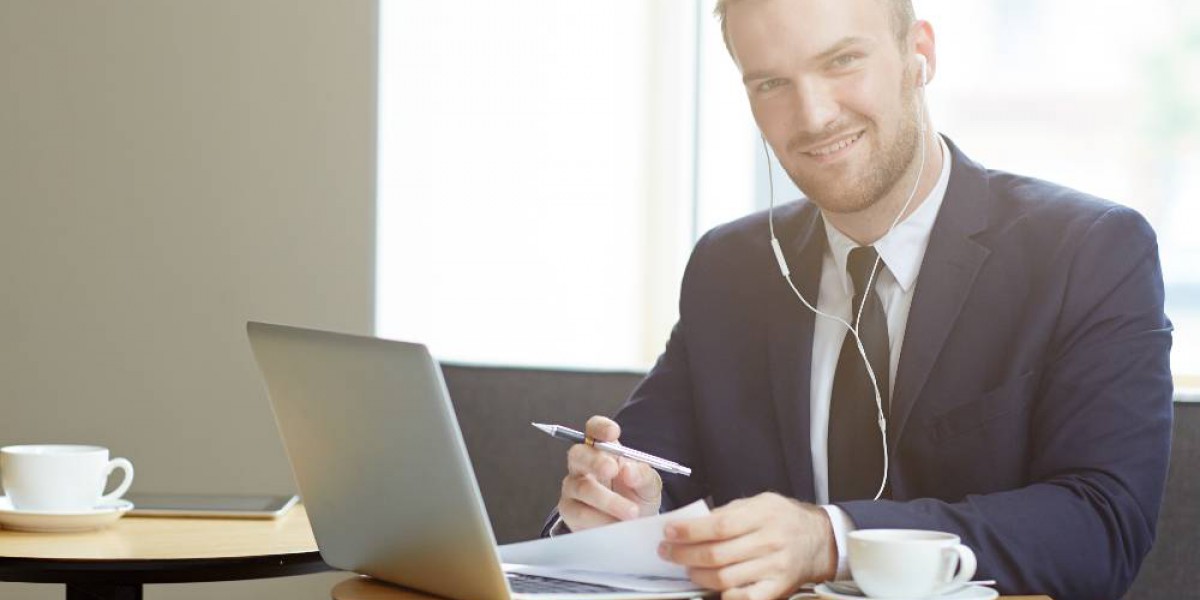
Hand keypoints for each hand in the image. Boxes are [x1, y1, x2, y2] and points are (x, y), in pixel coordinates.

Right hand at [557, 416, 662, 531]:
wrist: (632, 529)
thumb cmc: (637, 498)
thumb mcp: (649, 486)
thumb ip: (643, 475)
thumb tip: (629, 470)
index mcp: (604, 450)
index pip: (594, 429)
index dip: (600, 428)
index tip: (613, 433)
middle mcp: (583, 465)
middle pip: (578, 454)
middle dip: (595, 461)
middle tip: (613, 470)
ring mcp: (573, 487)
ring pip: (582, 488)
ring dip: (608, 500)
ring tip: (631, 513)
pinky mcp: (570, 511)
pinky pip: (580, 513)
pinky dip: (601, 520)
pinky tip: (616, 525)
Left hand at [657, 492, 835, 599]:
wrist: (820, 540)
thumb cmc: (784, 519)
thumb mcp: (760, 502)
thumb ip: (729, 512)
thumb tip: (694, 523)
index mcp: (763, 515)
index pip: (718, 525)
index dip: (689, 531)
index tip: (669, 532)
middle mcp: (770, 541)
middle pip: (717, 554)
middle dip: (684, 555)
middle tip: (668, 552)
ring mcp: (774, 567)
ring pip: (725, 578)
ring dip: (698, 575)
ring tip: (688, 569)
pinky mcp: (777, 588)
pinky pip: (745, 598)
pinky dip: (725, 596)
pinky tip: (712, 588)